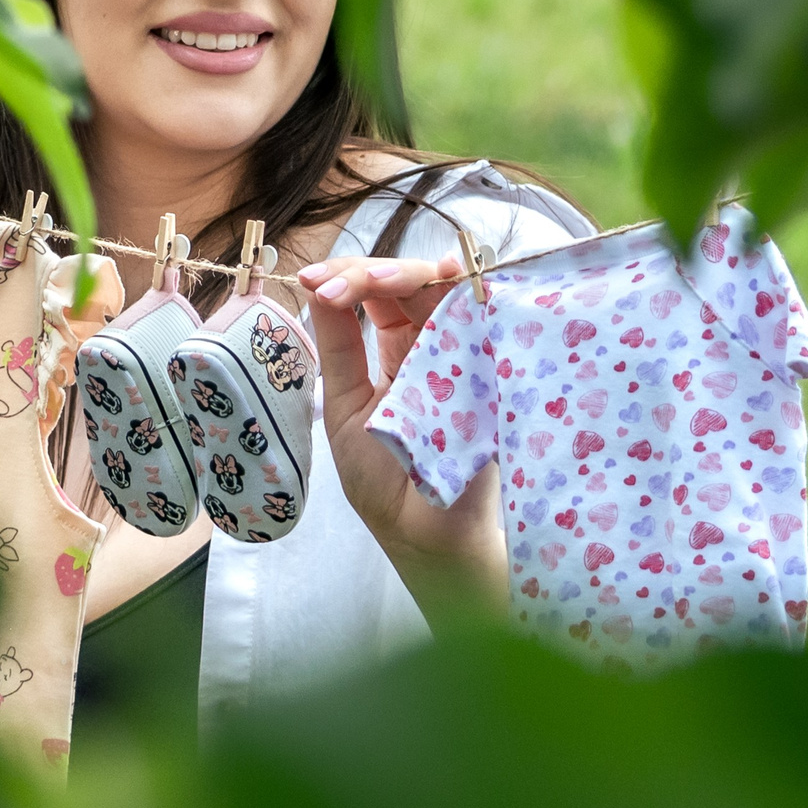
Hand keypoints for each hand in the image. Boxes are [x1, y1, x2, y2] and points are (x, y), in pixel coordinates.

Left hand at [295, 255, 506, 614]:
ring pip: (449, 291)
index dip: (350, 278)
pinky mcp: (494, 370)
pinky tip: (442, 278)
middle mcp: (437, 344)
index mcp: (399, 350)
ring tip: (374, 279)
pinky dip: (464, 293)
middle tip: (335, 283)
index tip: (312, 281)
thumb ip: (339, 347)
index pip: (380, 295)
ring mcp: (468, 354)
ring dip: (410, 275)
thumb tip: (317, 287)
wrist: (424, 536)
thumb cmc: (385, 481)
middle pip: (414, 283)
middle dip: (373, 271)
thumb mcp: (346, 404)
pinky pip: (486, 320)